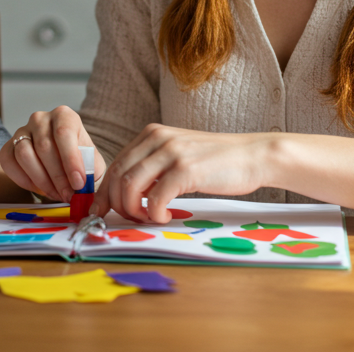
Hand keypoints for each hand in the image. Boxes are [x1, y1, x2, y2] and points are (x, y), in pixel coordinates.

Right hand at [0, 106, 106, 203]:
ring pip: (24, 155)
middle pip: (44, 146)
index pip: (64, 133)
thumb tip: (86, 187)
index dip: (71, 160)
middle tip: (68, 195)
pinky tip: (38, 188)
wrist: (60, 160)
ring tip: (56, 193)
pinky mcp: (8, 146)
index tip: (78, 183)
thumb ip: (90, 172)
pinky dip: (24, 181)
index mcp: (64, 116)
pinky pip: (9, 163)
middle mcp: (40, 119)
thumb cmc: (78, 159)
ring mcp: (21, 131)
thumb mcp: (91, 163)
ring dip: (41, 180)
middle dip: (58, 177)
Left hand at [95, 124, 271, 223]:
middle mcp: (157, 138)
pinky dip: (155, 214)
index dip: (104, 192)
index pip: (114, 165)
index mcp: (151, 133)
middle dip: (115, 205)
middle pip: (117, 176)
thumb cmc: (216, 161)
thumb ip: (153, 167)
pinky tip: (166, 216)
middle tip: (130, 219)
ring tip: (149, 217)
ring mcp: (171, 152)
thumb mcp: (177, 154)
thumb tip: (125, 194)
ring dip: (133, 211)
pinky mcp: (186, 170)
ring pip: (130, 187)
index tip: (100, 212)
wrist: (253, 155)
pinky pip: (155, 199)